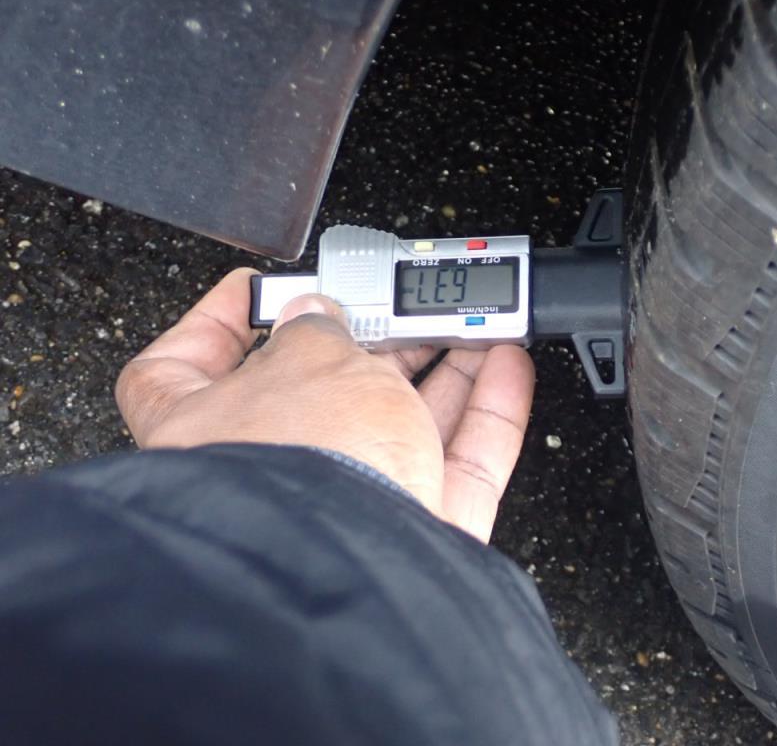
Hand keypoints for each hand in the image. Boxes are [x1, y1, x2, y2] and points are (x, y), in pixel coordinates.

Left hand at [115, 268, 534, 542]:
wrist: (357, 570)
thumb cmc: (299, 467)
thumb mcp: (310, 359)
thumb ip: (319, 328)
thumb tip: (321, 318)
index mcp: (202, 426)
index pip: (185, 363)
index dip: (217, 320)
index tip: (258, 291)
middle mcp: (271, 473)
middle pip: (321, 392)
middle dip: (369, 342)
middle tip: (404, 306)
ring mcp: (345, 508)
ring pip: (399, 425)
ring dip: (440, 369)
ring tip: (473, 324)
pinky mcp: (414, 532)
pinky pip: (456, 463)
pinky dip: (485, 413)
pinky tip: (504, 368)